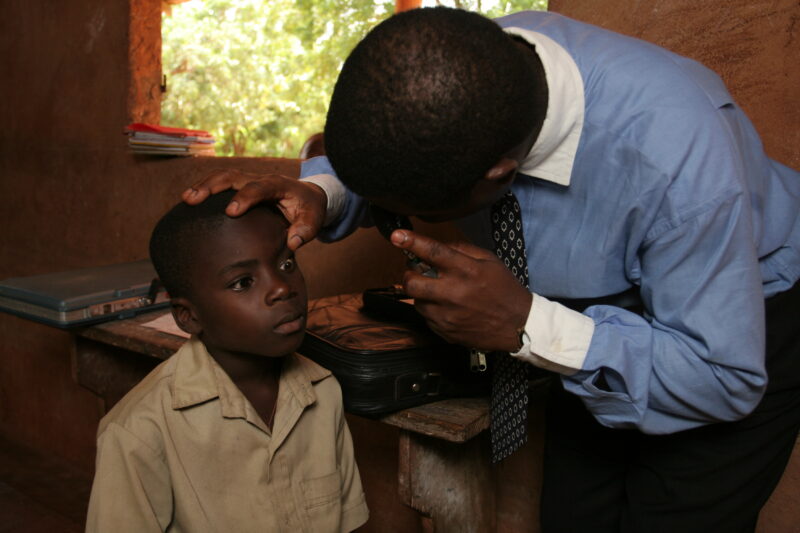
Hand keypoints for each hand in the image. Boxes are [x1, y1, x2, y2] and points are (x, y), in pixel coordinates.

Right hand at [183, 169, 326, 250]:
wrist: (309, 195)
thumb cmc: (310, 209)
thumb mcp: (314, 220)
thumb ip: (305, 231)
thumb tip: (293, 243)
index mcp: (278, 185)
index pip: (259, 188)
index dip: (245, 198)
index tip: (231, 211)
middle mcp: (261, 179)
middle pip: (233, 176)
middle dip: (212, 186)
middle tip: (193, 199)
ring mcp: (249, 181)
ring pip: (223, 177)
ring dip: (204, 186)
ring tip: (186, 199)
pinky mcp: (242, 187)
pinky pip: (222, 184)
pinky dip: (206, 190)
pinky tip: (190, 202)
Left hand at [391, 230, 532, 351]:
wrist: (518, 324)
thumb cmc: (505, 290)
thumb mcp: (489, 261)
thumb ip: (462, 249)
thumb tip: (438, 245)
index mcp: (466, 271)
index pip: (433, 252)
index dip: (411, 242)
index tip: (396, 236)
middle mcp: (453, 293)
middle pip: (411, 282)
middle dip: (409, 275)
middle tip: (416, 273)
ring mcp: (447, 315)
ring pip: (416, 302)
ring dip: (422, 294)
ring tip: (440, 293)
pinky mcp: (445, 332)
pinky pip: (426, 318)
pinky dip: (432, 311)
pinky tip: (448, 308)